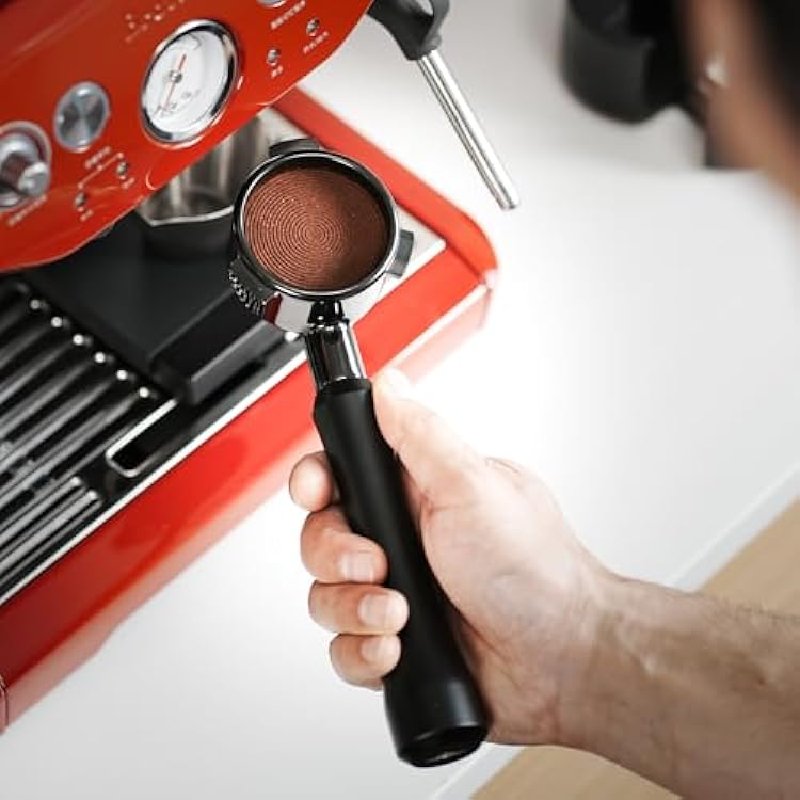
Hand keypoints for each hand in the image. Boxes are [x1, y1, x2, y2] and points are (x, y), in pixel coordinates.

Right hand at [289, 369, 609, 745]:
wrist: (561, 657)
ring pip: (326, 595)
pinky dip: (365, 651)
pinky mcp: (393, 638)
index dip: (316, 481)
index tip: (315, 492)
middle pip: (321, 535)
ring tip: (399, 614)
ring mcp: (396, 590)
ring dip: (355, 609)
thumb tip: (389, 384)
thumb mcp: (472, 487)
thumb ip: (420, 434)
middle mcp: (403, 538)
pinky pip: (344, 647)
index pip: (342, 472)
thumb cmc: (533, 569)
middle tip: (378, 564)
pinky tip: (399, 646)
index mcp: (418, 491)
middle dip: (338, 555)